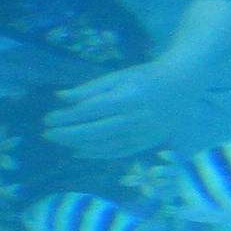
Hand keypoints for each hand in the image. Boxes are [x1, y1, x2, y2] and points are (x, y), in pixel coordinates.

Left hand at [43, 54, 205, 159]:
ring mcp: (144, 133)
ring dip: (79, 145)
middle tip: (47, 134)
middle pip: (95, 131)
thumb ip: (89, 89)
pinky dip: (97, 154)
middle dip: (67, 134)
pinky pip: (119, 152)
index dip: (66, 117)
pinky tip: (79, 152)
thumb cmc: (146, 76)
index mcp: (127, 99)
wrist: (183, 84)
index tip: (47, 119)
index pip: (90, 112)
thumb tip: (60, 98)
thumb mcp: (117, 76)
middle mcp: (136, 119)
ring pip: (105, 145)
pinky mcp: (148, 142)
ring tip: (59, 142)